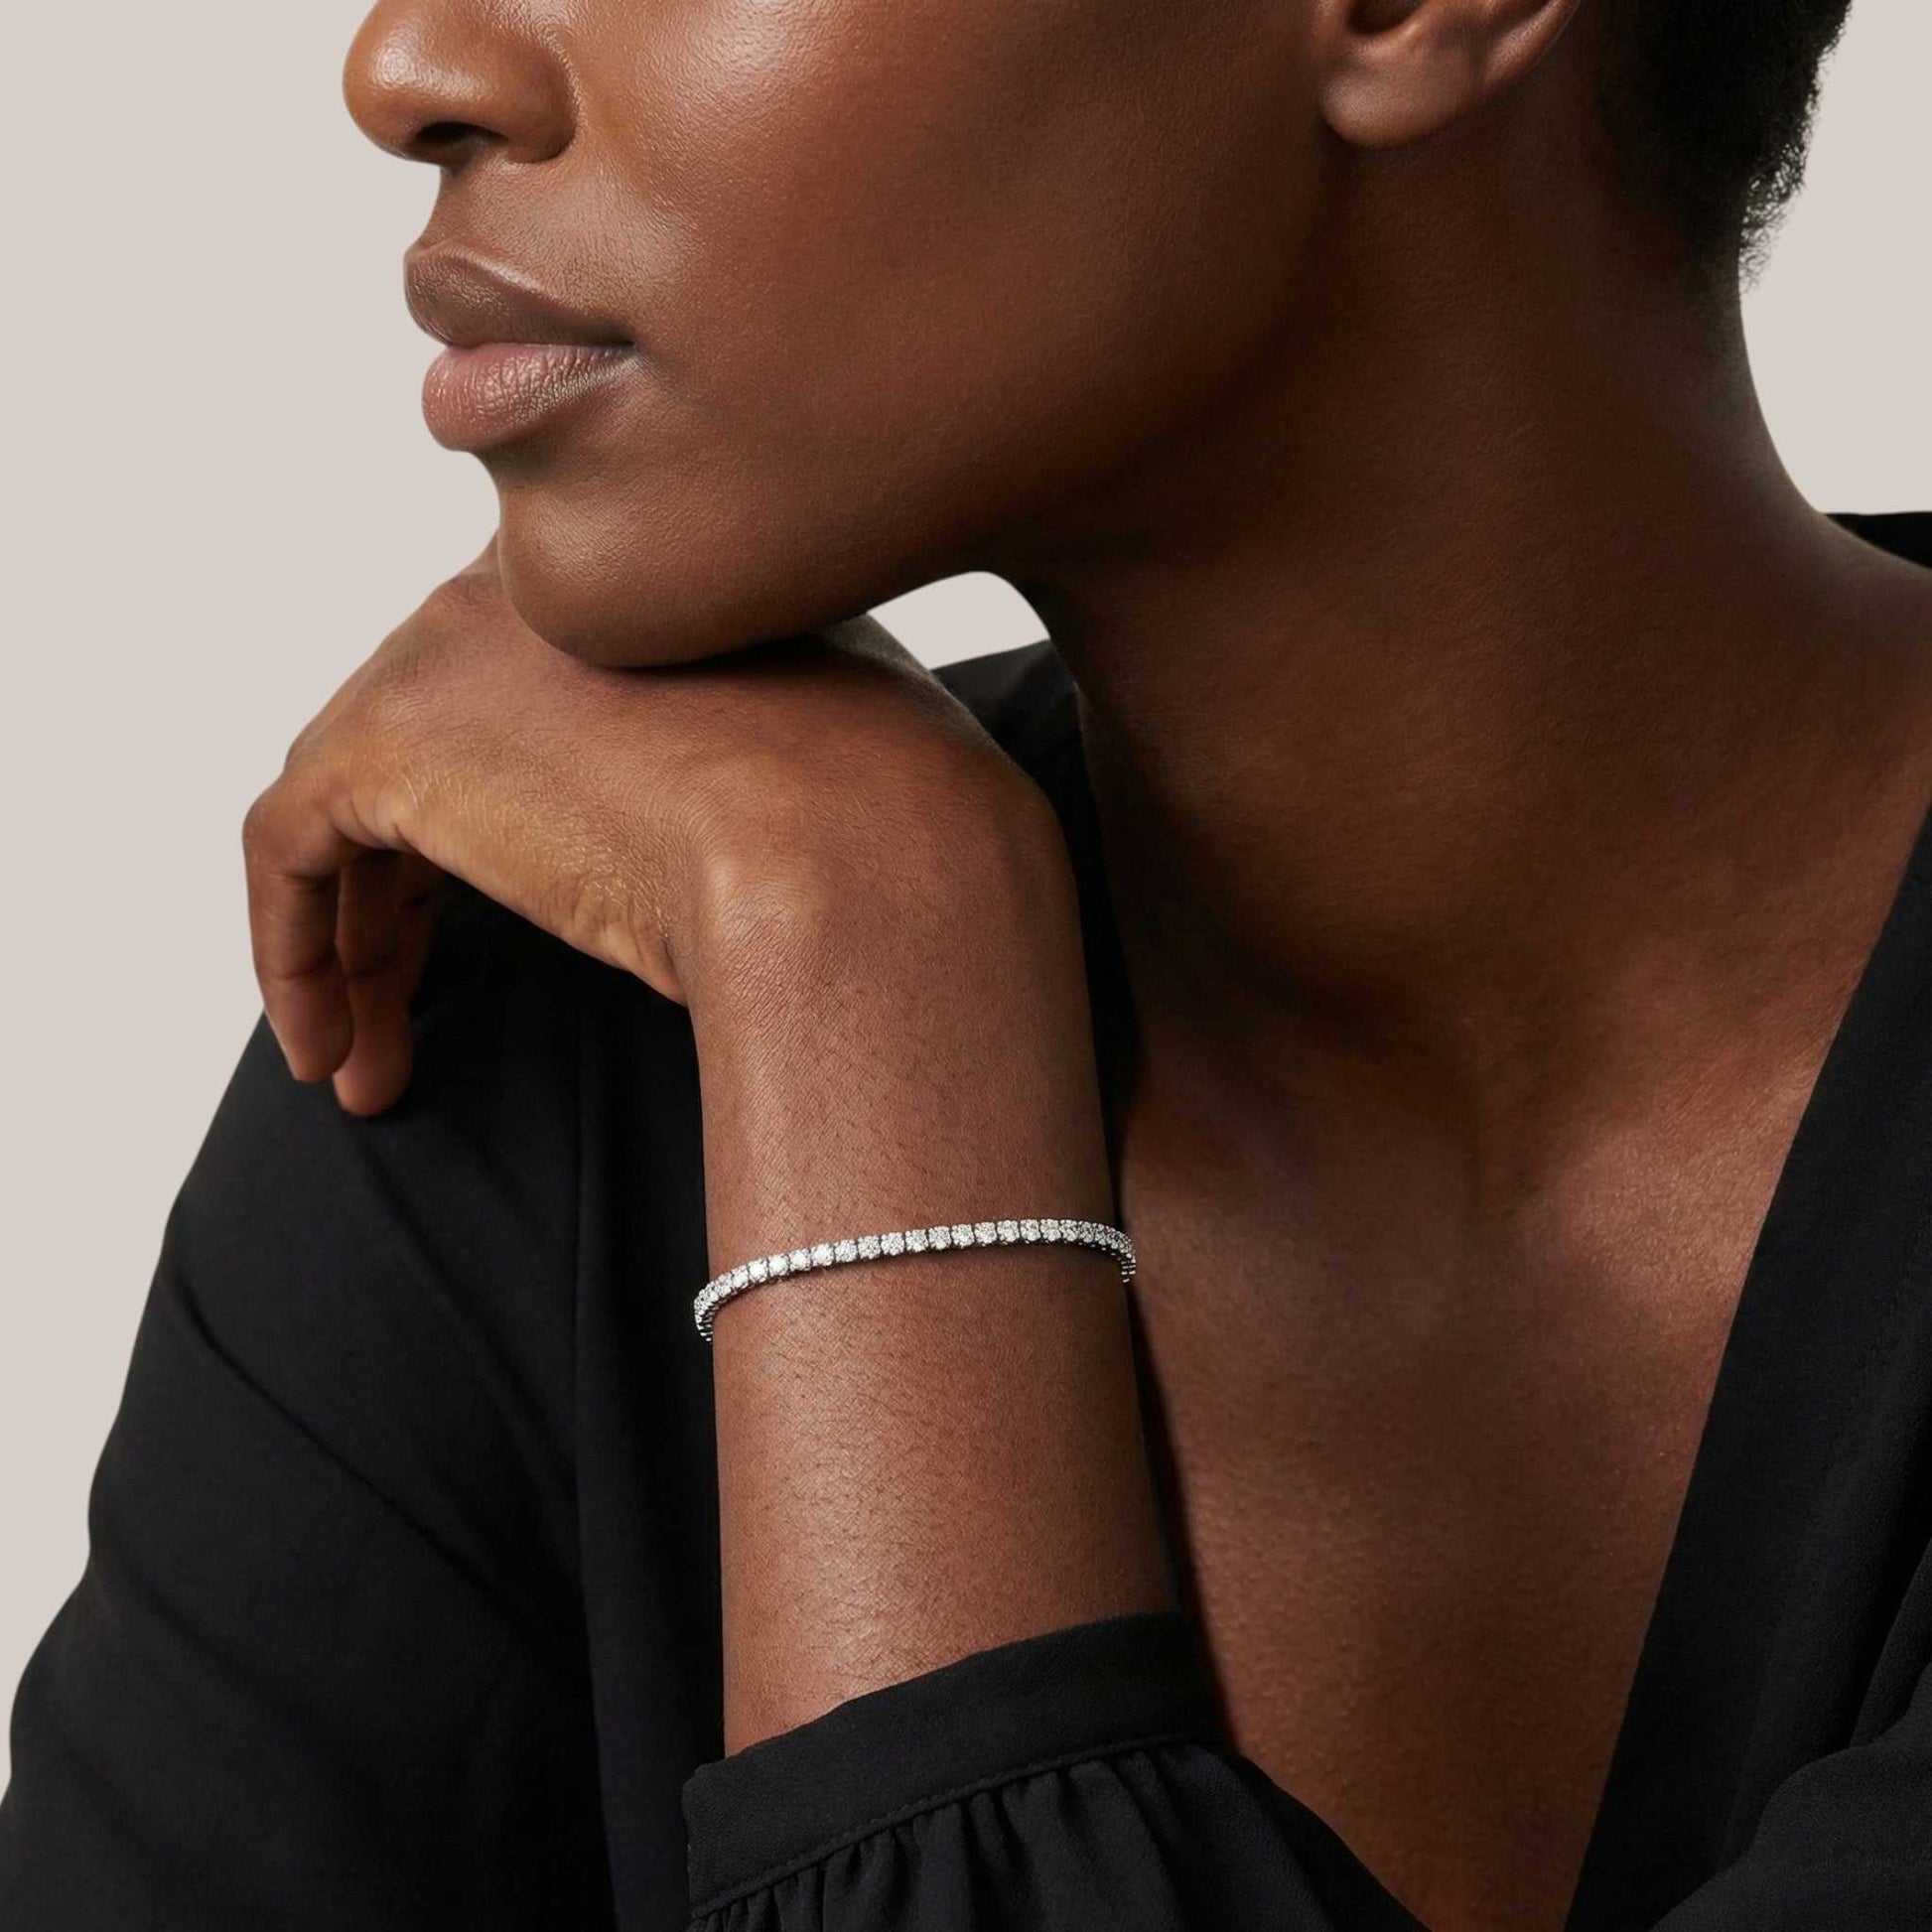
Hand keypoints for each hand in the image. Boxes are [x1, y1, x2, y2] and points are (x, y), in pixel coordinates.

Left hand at [241, 533, 1064, 1115]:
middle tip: (417, 1015)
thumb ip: (750, 753)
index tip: (507, 940)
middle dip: (407, 899)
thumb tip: (746, 832)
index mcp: (633, 574)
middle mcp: (527, 585)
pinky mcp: (390, 734)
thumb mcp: (821, 757)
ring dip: (355, 943)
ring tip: (370, 1064)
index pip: (520, 698)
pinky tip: (335, 1051)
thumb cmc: (893, 824)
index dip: (502, 826)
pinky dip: (295, 949)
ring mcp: (451, 645)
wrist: (869, 848)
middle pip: (427, 753)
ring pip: (355, 805)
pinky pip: (290, 848)